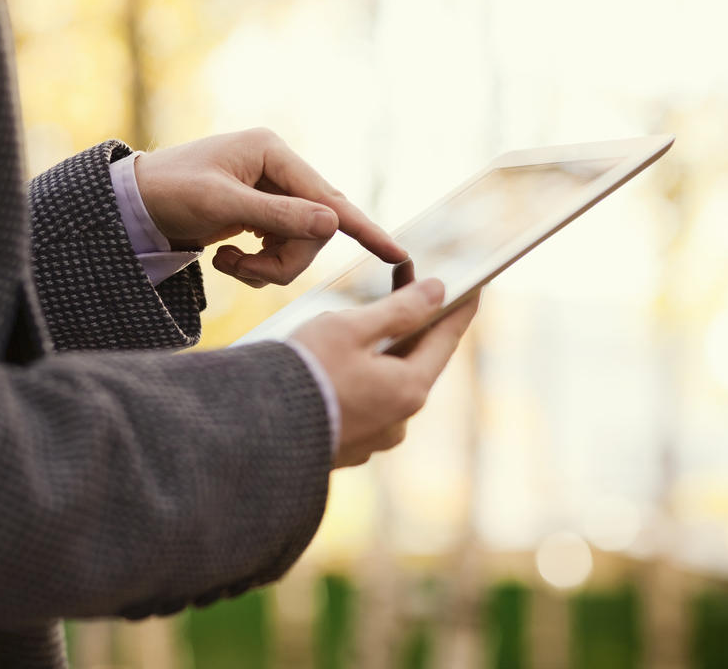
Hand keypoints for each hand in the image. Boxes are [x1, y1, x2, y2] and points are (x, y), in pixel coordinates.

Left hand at [133, 128, 406, 287]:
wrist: (130, 205)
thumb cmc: (168, 194)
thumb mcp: (220, 206)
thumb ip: (277, 216)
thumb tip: (334, 225)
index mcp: (271, 152)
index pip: (327, 197)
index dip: (363, 229)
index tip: (397, 253)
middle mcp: (278, 168)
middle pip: (315, 229)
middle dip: (282, 259)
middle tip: (240, 270)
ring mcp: (271, 192)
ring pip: (300, 246)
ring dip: (266, 267)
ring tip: (227, 266)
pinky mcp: (262, 215)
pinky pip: (282, 250)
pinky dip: (259, 266)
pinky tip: (227, 259)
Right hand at [289, 279, 479, 467]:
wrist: (252, 430)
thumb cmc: (303, 373)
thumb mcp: (351, 328)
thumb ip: (399, 309)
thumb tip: (437, 292)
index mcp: (408, 389)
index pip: (446, 339)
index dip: (460, 309)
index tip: (474, 287)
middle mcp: (399, 419)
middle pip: (415, 360)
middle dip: (410, 321)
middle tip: (404, 281)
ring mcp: (374, 437)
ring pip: (386, 381)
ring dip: (378, 349)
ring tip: (355, 319)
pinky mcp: (347, 446)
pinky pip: (363, 402)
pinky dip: (357, 376)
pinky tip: (332, 360)